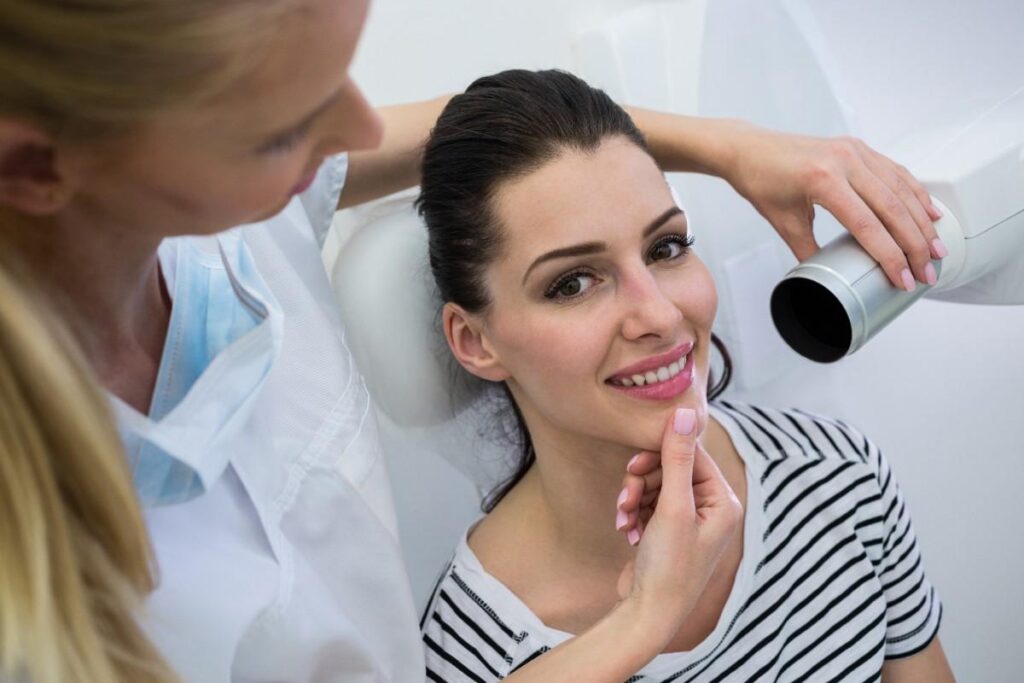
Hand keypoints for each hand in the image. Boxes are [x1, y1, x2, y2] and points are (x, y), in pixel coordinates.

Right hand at [615, 408, 741, 637]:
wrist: (648, 613)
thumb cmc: (669, 566)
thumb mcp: (673, 507)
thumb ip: (678, 458)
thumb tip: (683, 412)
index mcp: (723, 502)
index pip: (693, 455)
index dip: (661, 456)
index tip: (634, 465)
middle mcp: (709, 510)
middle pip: (671, 469)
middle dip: (643, 481)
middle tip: (626, 495)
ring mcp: (687, 522)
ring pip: (654, 486)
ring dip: (633, 498)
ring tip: (623, 518)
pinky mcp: (666, 532)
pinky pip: (647, 505)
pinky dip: (633, 513)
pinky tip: (624, 530)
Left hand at [722, 124, 945, 290]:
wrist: (749, 148)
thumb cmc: (761, 181)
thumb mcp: (783, 223)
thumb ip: (808, 252)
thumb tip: (826, 279)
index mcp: (824, 180)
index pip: (868, 225)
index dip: (890, 256)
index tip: (903, 279)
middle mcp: (844, 161)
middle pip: (892, 208)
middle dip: (915, 245)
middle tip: (927, 271)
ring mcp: (854, 151)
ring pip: (900, 189)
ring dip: (922, 221)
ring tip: (936, 249)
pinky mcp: (858, 148)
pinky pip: (895, 172)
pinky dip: (915, 194)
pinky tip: (929, 213)